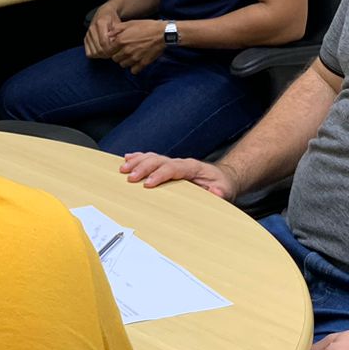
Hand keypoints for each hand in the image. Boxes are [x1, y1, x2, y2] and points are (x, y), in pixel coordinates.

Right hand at [84, 3, 121, 58]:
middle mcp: (92, 28)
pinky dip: (96, 55)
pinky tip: (102, 52)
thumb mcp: (119, 25)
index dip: (111, 49)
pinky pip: (88, 53)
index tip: (117, 51)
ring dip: (102, 56)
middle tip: (114, 53)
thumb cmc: (113, 20)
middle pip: (98, 49)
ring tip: (109, 53)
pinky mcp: (85, 39)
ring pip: (93, 52)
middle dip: (107, 54)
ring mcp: (87, 34)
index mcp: (100, 23)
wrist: (104, 13)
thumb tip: (114, 46)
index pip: (104, 42)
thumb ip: (117, 34)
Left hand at [107, 18, 165, 72]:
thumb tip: (108, 35)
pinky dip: (134, 68)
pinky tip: (136, 62)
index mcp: (121, 40)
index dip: (111, 49)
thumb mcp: (130, 23)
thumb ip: (117, 29)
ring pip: (123, 65)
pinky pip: (133, 71)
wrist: (162, 33)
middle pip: (115, 59)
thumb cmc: (147, 26)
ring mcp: (134, 58)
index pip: (109, 51)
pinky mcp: (143, 63)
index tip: (115, 48)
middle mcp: (126, 50)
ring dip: (125, 61)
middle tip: (123, 52)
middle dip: (117, 56)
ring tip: (130, 56)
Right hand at [118, 153, 238, 199]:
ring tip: (123, 168)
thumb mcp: (225, 190)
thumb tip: (215, 192)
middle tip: (129, 177)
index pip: (173, 168)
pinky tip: (127, 158)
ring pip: (152, 157)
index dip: (159, 175)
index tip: (147, 184)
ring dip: (137, 162)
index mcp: (192, 167)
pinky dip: (139, 158)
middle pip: (159, 160)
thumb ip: (220, 192)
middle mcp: (181, 162)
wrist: (222, 177)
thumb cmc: (221, 184)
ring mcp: (173, 162)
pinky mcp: (168, 166)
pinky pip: (152, 159)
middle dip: (143, 167)